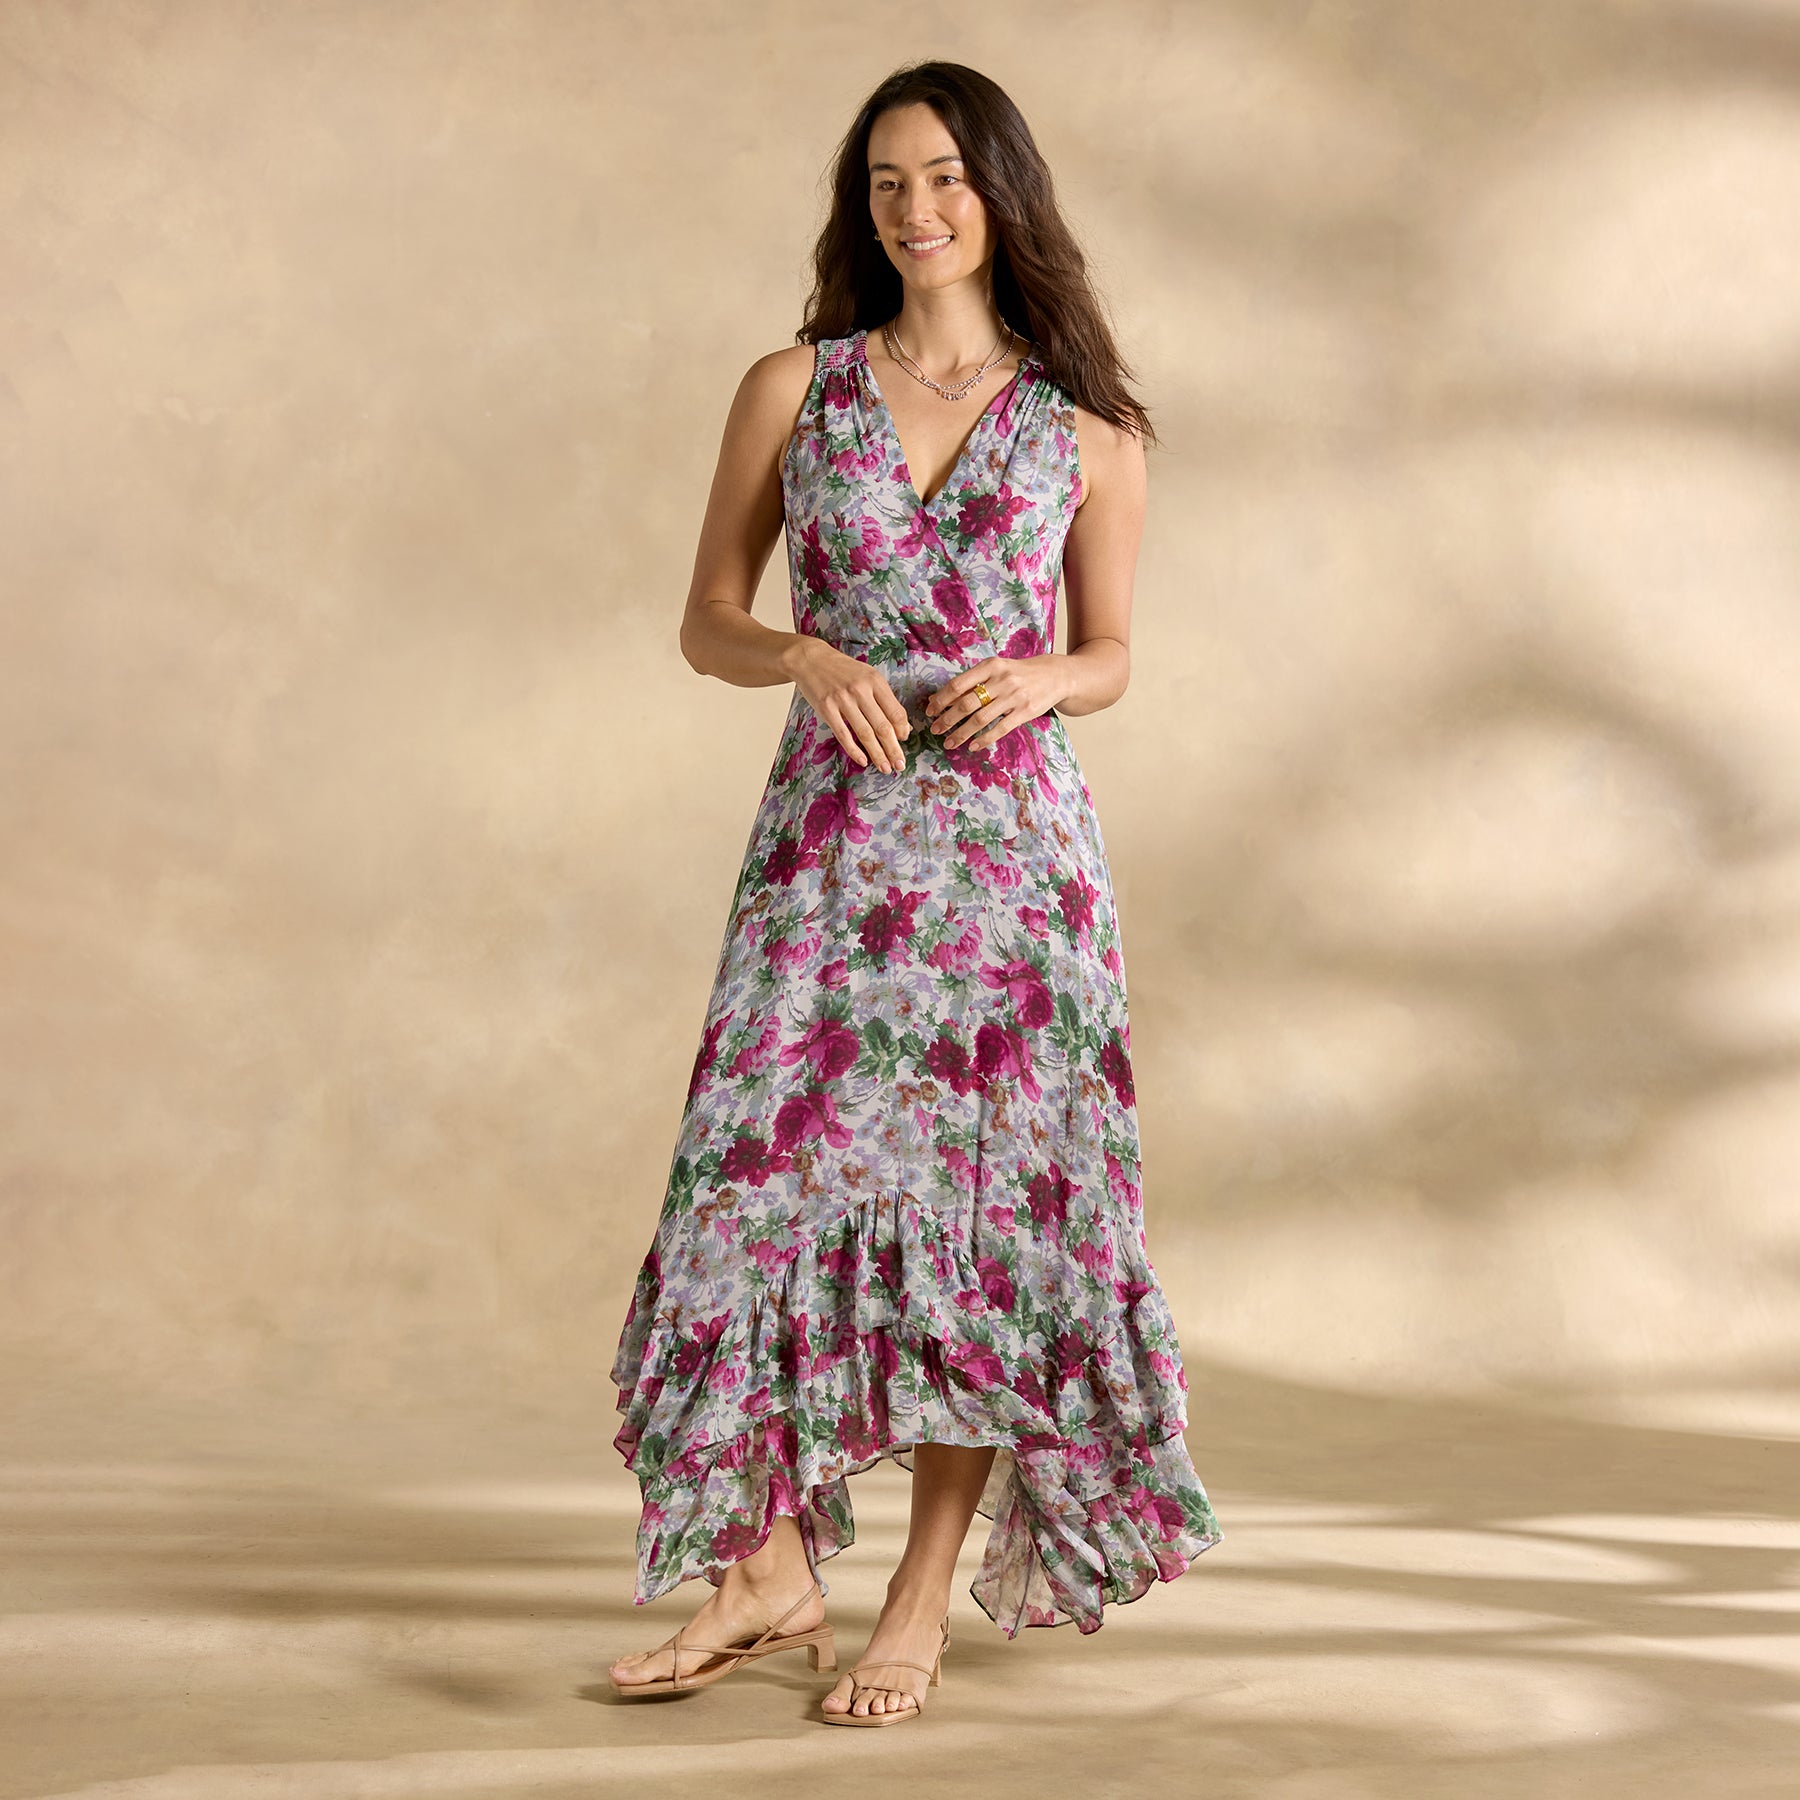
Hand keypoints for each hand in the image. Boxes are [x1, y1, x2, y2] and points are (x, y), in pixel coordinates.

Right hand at [791, 639, 911, 772]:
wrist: (810, 660)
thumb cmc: (843, 670)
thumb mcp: (868, 676)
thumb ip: (884, 699)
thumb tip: (902, 727)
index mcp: (875, 681)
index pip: (895, 711)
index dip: (902, 730)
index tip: (904, 741)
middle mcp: (860, 690)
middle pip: (883, 726)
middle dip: (893, 749)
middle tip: (900, 765)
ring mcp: (842, 700)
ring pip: (865, 734)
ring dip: (877, 754)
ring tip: (885, 767)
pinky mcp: (826, 709)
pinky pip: (843, 735)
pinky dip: (854, 751)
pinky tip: (863, 761)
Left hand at [924, 655, 1065, 752]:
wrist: (1055, 675)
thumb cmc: (1018, 673)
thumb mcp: (997, 669)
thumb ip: (973, 681)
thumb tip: (941, 698)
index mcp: (990, 666)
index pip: (958, 685)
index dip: (941, 700)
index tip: (930, 711)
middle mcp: (1001, 680)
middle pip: (966, 703)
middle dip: (947, 719)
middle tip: (935, 729)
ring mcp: (1014, 697)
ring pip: (980, 719)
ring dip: (960, 733)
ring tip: (948, 742)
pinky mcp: (1025, 712)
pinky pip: (999, 729)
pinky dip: (983, 739)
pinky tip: (972, 746)